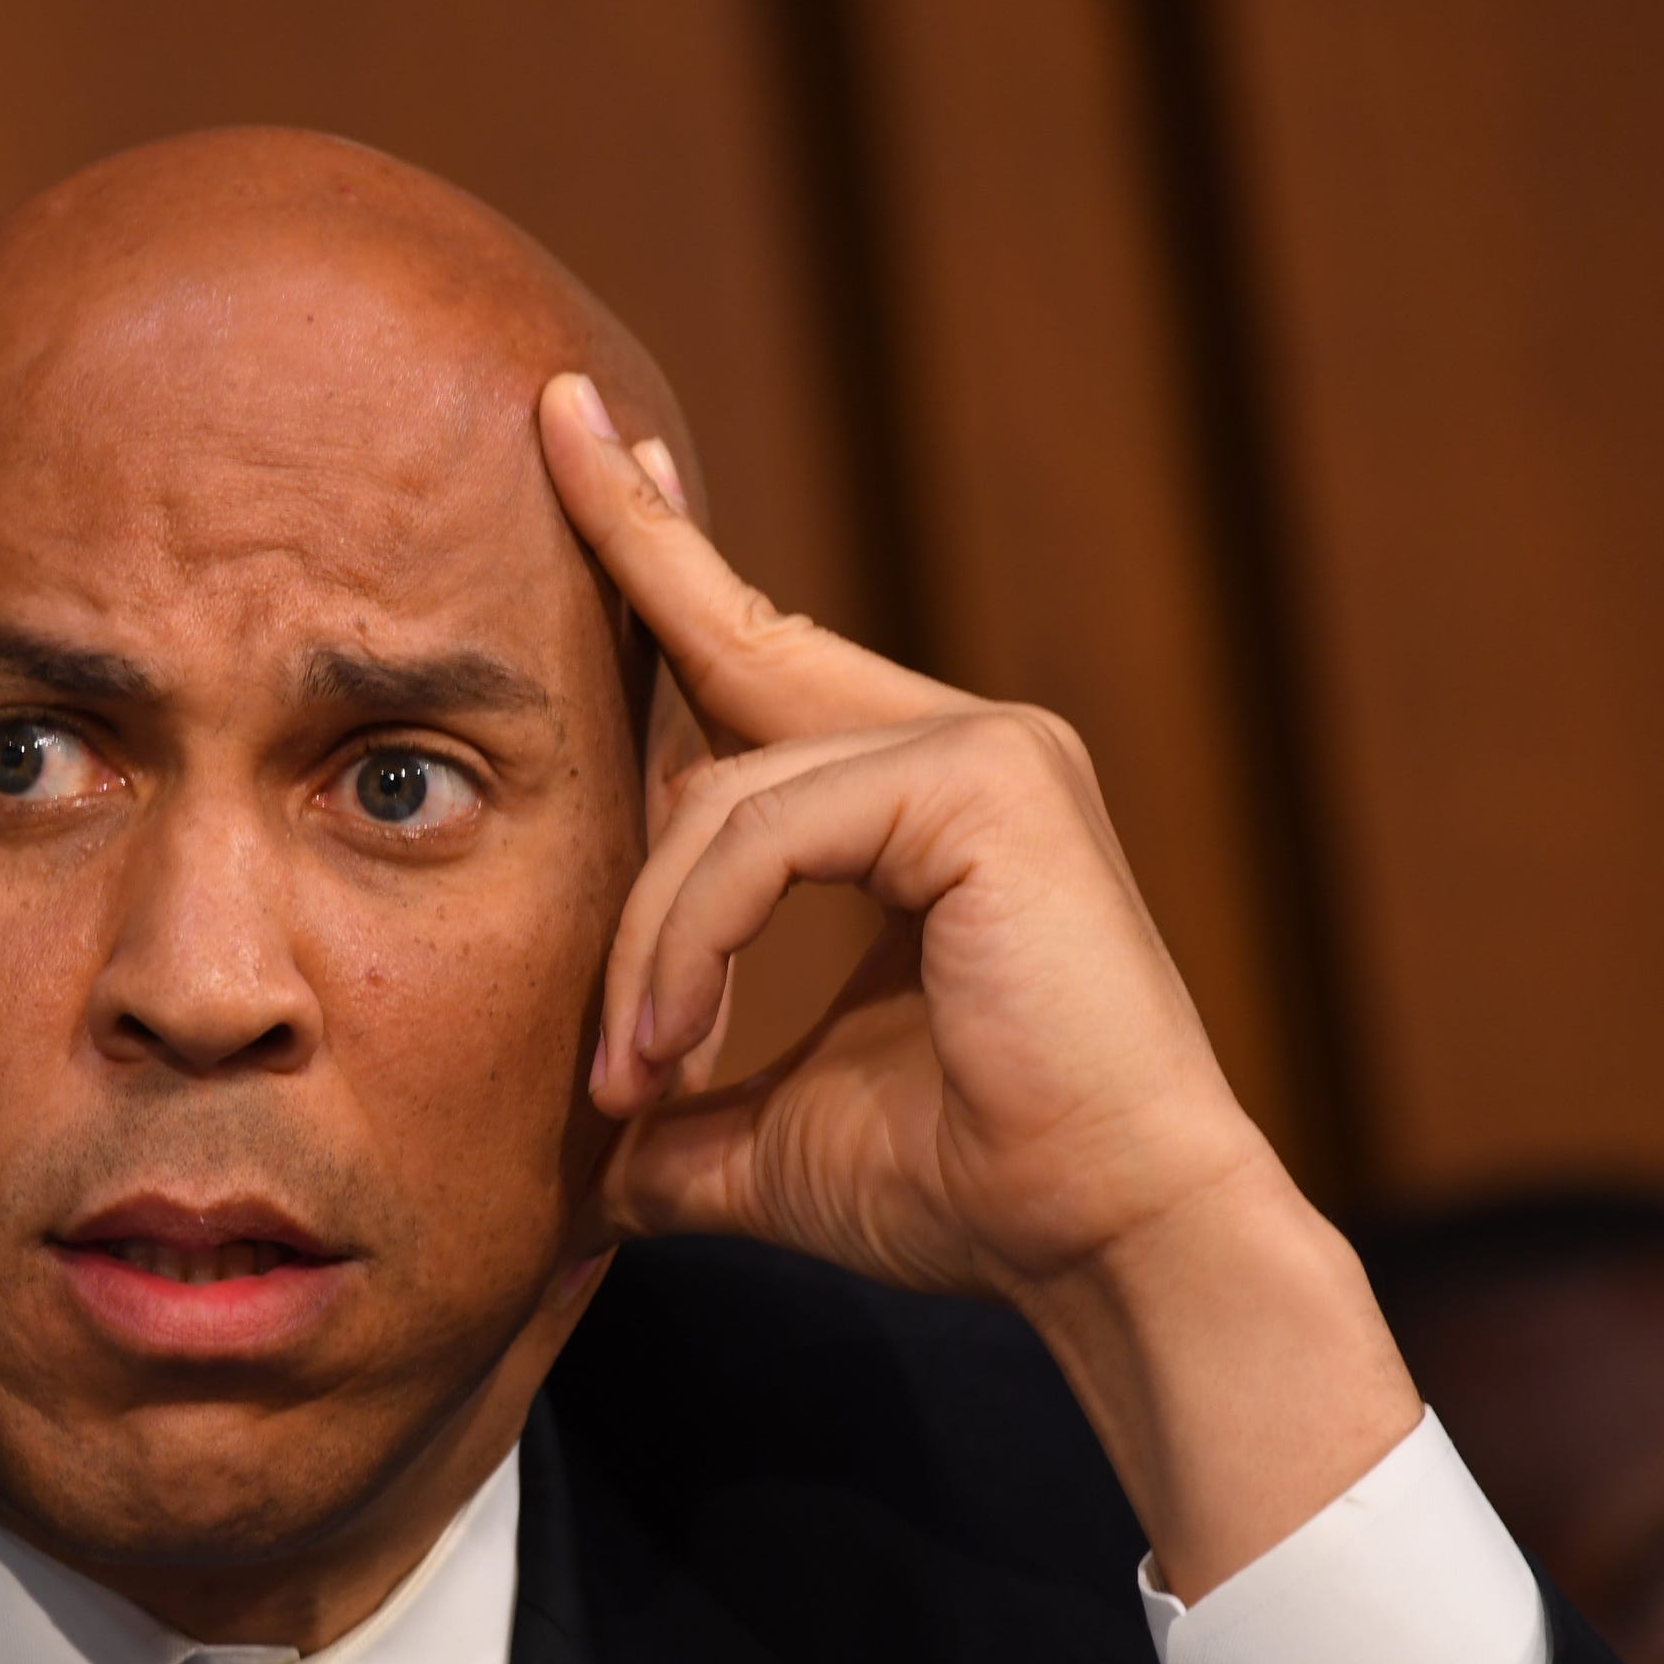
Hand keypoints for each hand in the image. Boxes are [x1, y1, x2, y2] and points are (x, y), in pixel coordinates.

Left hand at [543, 372, 1417, 1596]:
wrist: (1111, 1248)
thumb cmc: (975, 1190)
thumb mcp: (779, 1135)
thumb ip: (687, 1104)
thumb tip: (590, 1165)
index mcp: (927, 801)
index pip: (762, 662)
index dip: (672, 561)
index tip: (596, 444)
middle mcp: (967, 746)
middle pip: (741, 641)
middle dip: (640, 539)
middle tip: (552, 415)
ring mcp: (986, 751)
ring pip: (720, 798)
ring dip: (648, 944)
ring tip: (632, 1078)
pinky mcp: (985, 785)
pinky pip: (762, 837)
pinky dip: (694, 944)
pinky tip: (673, 1046)